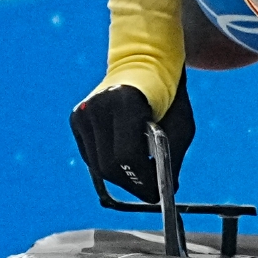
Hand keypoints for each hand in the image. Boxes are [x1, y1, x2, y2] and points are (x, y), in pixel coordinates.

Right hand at [69, 76, 193, 202]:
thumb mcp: (181, 125)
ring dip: (121, 177)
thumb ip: (171, 157)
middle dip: (131, 184)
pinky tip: (126, 158)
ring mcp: (83, 112)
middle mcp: (97, 106)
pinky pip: (91, 157)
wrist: (143, 64)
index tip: (156, 192)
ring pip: (98, 166)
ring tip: (141, 174)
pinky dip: (109, 164)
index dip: (142, 180)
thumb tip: (162, 193)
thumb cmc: (167, 96)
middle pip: (109, 166)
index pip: (126, 156)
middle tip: (149, 192)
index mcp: (124, 102)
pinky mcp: (77, 118)